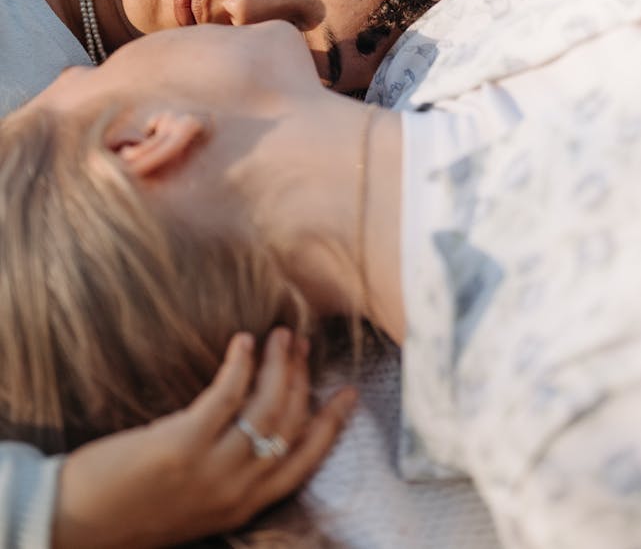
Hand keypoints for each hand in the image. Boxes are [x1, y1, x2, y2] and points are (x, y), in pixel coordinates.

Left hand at [53, 329, 356, 548]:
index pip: (305, 461)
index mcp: (243, 505)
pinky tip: (242, 342)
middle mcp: (236, 490)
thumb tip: (251, 423)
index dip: (331, 424)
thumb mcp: (195, 501)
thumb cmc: (131, 507)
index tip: (347, 392)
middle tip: (301, 344)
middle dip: (302, 378)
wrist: (76, 522)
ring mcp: (211, 470)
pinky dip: (241, 363)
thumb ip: (227, 472)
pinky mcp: (182, 445)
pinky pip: (227, 395)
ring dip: (278, 364)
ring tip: (277, 335)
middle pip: (291, 425)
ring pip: (267, 407)